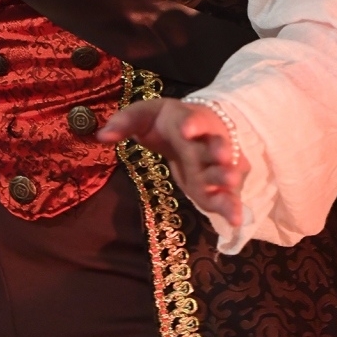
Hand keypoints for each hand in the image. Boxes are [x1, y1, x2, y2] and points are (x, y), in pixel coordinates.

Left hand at [99, 98, 248, 226]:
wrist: (191, 130)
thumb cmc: (165, 122)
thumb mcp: (142, 115)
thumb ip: (123, 123)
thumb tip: (101, 135)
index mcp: (189, 120)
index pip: (191, 119)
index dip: (191, 123)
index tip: (187, 129)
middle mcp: (208, 141)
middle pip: (216, 145)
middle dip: (219, 151)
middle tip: (222, 157)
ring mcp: (216, 165)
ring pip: (225, 171)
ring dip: (227, 179)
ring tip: (229, 186)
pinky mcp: (219, 187)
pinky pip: (228, 196)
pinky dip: (232, 207)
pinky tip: (234, 220)